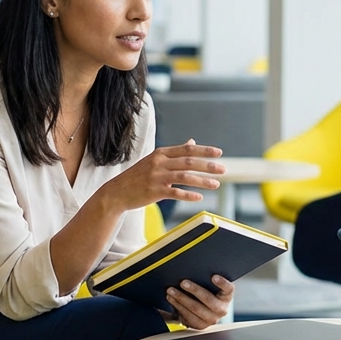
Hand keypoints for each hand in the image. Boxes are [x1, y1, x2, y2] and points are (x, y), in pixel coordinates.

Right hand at [100, 139, 224, 211]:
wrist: (116, 192)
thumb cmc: (138, 176)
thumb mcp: (155, 160)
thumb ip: (174, 153)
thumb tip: (192, 141)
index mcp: (161, 153)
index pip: (186, 149)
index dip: (204, 150)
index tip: (219, 153)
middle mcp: (159, 163)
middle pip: (188, 162)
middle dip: (207, 165)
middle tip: (223, 169)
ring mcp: (156, 177)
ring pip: (184, 177)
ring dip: (202, 180)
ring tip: (216, 184)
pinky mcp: (154, 191)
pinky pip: (174, 192)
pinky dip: (188, 195)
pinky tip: (199, 198)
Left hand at [166, 274, 233, 329]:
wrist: (203, 312)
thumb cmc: (205, 293)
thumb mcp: (209, 287)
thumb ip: (205, 280)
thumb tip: (190, 270)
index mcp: (226, 296)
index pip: (228, 289)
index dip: (222, 283)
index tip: (213, 276)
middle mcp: (222, 309)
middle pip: (208, 299)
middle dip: (194, 289)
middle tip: (183, 282)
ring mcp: (212, 319)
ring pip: (195, 308)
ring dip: (181, 298)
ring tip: (171, 290)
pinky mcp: (200, 325)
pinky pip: (188, 316)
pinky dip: (177, 306)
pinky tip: (171, 298)